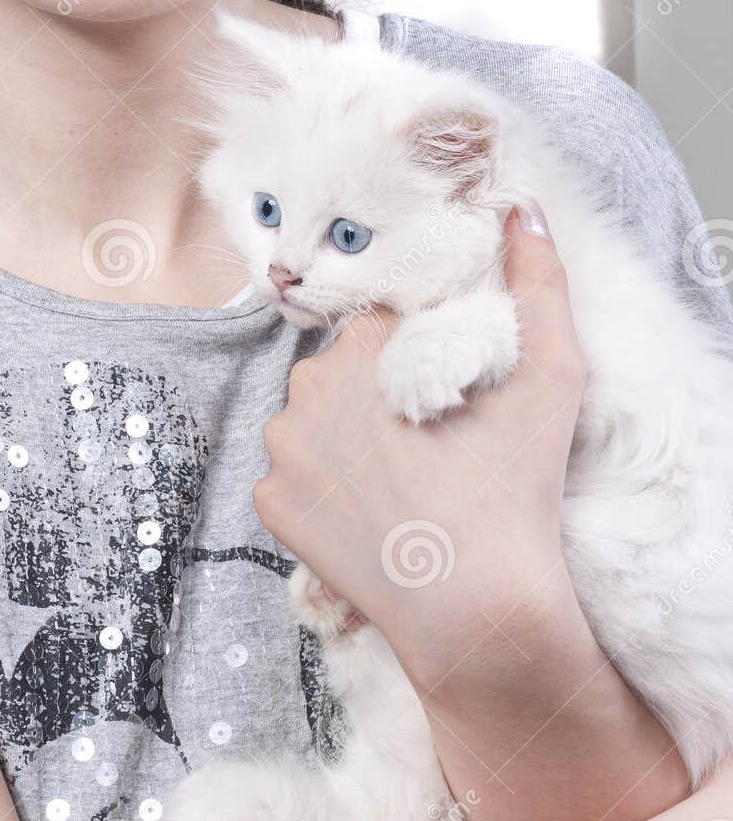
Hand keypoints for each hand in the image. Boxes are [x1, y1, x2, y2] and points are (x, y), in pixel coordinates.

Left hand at [252, 201, 586, 690]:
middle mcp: (306, 389)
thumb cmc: (516, 489)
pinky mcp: (271, 507)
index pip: (383, 325)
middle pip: (341, 371)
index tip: (446, 391)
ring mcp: (281, 452)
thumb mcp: (550, 374)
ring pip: (313, 422)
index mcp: (364, 345)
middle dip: (376, 392)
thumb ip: (540, 282)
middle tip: (429, 438)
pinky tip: (370, 510)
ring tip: (401, 478)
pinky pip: (293, 478)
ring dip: (345, 437)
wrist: (477, 610)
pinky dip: (323, 488)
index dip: (417, 353)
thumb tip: (521, 210)